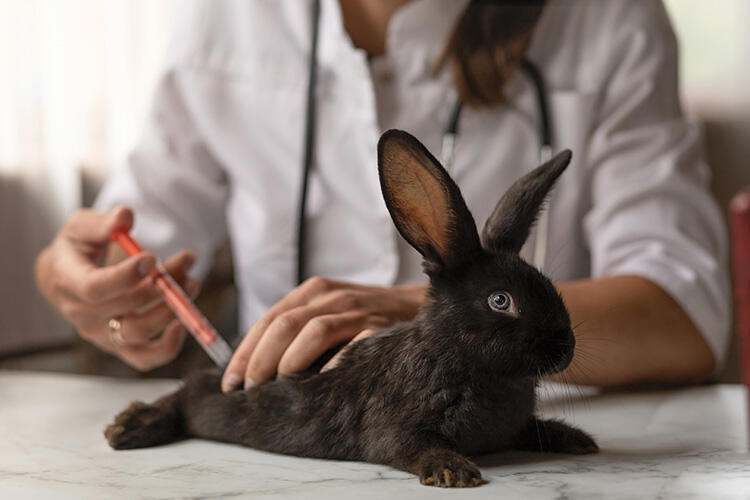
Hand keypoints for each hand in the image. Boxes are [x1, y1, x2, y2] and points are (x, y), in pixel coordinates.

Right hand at [35, 206, 199, 370]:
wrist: (67, 277)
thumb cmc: (77, 248)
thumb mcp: (83, 227)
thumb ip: (103, 222)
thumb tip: (125, 217)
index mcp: (67, 282)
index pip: (94, 288)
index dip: (125, 276)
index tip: (152, 258)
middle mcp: (82, 314)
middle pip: (125, 308)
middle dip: (161, 284)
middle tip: (186, 261)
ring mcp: (100, 334)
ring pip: (138, 332)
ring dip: (171, 310)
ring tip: (192, 283)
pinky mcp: (119, 345)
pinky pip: (144, 358)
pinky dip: (167, 348)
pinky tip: (184, 324)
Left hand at [221, 277, 425, 391]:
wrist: (417, 307)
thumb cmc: (363, 318)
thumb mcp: (327, 314)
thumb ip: (296, 331)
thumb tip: (254, 371)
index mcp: (313, 291)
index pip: (269, 319)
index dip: (246, 351)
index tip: (231, 382)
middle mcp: (331, 296)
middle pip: (285, 324)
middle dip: (261, 359)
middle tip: (250, 390)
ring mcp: (357, 310)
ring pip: (314, 330)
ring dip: (291, 360)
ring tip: (279, 386)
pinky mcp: (382, 325)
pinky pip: (356, 341)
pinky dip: (339, 359)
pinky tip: (325, 378)